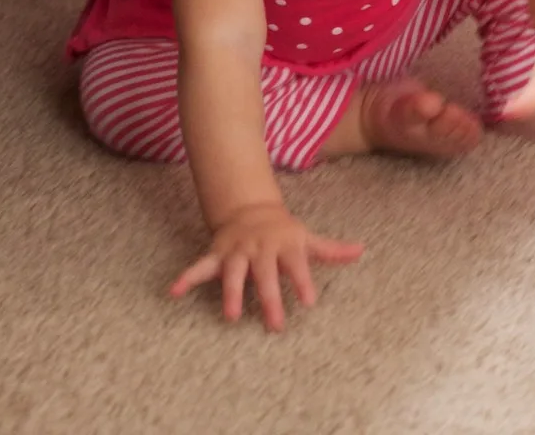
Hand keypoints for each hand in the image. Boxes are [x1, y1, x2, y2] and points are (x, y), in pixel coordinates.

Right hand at [169, 202, 363, 330]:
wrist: (250, 208)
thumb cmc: (284, 232)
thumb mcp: (306, 238)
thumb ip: (331, 250)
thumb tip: (360, 250)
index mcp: (284, 245)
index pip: (296, 264)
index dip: (303, 281)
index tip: (309, 302)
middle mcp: (260, 249)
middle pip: (265, 274)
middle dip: (269, 298)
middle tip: (275, 326)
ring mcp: (237, 252)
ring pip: (232, 272)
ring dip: (231, 292)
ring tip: (230, 315)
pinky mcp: (218, 255)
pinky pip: (200, 267)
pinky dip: (186, 277)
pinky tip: (174, 291)